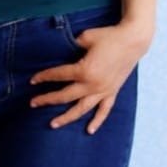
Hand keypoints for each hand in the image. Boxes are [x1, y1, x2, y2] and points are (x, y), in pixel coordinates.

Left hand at [28, 20, 148, 132]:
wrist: (133, 40)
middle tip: (33, 103)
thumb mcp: (85, 37)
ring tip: (53, 124)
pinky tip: (89, 130)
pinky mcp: (113, 92)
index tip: (32, 81)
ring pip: (81, 108)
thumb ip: (71, 45)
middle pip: (65, 96)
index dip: (43, 77)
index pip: (58, 76)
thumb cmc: (108, 36)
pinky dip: (97, 121)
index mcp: (84, 70)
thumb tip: (61, 49)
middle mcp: (92, 85)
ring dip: (67, 117)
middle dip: (47, 100)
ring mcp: (103, 90)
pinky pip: (104, 110)